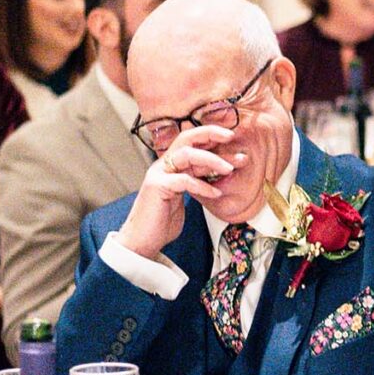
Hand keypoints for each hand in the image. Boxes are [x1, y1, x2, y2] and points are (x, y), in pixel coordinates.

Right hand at [116, 125, 245, 260]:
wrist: (142, 240)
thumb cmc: (162, 221)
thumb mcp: (185, 197)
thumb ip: (197, 182)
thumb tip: (219, 173)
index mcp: (170, 166)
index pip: (190, 142)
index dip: (209, 136)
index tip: (231, 137)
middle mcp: (163, 165)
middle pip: (186, 138)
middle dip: (209, 133)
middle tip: (231, 137)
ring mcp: (158, 174)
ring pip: (186, 154)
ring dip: (211, 159)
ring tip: (229, 168)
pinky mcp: (156, 186)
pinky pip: (184, 180)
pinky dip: (203, 186)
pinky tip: (216, 193)